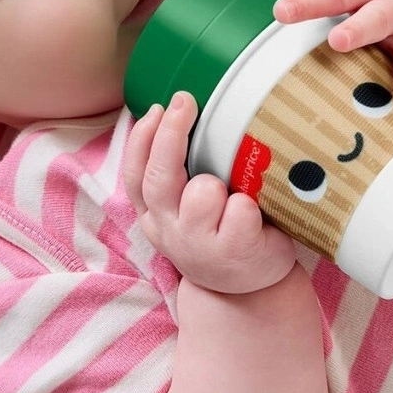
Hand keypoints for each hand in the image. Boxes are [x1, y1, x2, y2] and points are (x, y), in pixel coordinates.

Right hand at [123, 92, 296, 293]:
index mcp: (154, 214)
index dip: (143, 138)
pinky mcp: (233, 252)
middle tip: (185, 101)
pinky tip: (256, 218)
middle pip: (159, 177)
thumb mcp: (185, 208)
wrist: (248, 290)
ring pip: (202, 192)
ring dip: (218, 184)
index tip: (159, 107)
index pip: (135, 173)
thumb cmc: (219, 233)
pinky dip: (250, 206)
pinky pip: (241, 210)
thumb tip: (180, 110)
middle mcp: (169, 229)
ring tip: (233, 194)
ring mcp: (198, 244)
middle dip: (170, 135)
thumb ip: (178, 173)